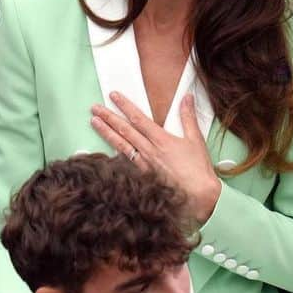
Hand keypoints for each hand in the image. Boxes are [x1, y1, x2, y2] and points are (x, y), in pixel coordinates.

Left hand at [91, 91, 221, 221]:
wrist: (198, 196)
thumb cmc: (198, 170)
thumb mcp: (196, 139)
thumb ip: (188, 117)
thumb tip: (187, 98)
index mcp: (162, 140)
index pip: (138, 118)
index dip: (125, 106)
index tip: (114, 97)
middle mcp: (150, 151)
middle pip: (125, 130)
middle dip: (108, 117)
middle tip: (95, 108)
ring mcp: (144, 164)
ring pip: (121, 145)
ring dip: (106, 133)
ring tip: (94, 123)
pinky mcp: (143, 176)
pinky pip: (125, 163)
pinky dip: (113, 155)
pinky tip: (103, 150)